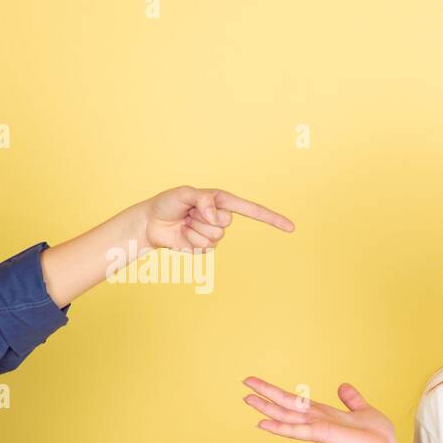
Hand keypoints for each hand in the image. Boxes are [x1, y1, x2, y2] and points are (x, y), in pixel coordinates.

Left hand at [141, 186, 294, 251]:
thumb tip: (216, 216)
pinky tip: (182, 235)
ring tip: (184, 223)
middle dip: (204, 219)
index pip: (252, 210)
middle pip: (226, 224)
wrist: (152, 223)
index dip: (272, 219)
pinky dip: (190, 241)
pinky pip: (205, 248)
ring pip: (214, 238)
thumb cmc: (168, 204)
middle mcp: (221, 217)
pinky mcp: (205, 248)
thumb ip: (203, 200)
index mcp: (222, 201)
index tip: (290, 227)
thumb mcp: (184, 194)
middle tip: (188, 214)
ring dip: (195, 230)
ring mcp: (214, 234)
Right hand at [243, 377, 399, 442]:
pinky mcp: (322, 434)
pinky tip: (262, 424)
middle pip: (287, 405)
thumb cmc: (377, 435)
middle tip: (245, 383)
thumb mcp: (364, 409)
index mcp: (324, 414)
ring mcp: (317, 428)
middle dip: (266, 394)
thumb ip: (351, 399)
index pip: (297, 402)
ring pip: (287, 415)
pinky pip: (297, 430)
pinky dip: (279, 427)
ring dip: (267, 407)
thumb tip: (343, 386)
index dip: (278, 393)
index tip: (261, 385)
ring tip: (247, 398)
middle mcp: (317, 421)